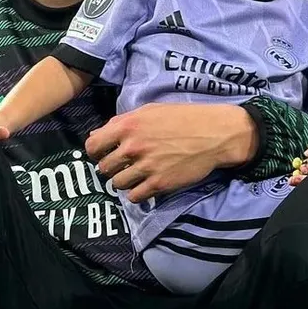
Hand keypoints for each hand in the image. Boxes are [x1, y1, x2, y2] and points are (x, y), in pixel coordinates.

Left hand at [85, 103, 256, 202]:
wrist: (214, 134)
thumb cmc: (183, 118)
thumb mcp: (150, 111)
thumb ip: (121, 122)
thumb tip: (96, 134)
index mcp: (128, 126)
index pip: (93, 145)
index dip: (95, 152)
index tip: (103, 154)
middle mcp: (133, 147)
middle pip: (104, 168)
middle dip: (111, 168)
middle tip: (123, 166)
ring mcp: (146, 167)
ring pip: (118, 184)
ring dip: (124, 181)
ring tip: (136, 176)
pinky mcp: (159, 184)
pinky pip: (134, 197)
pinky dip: (137, 193)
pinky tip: (145, 185)